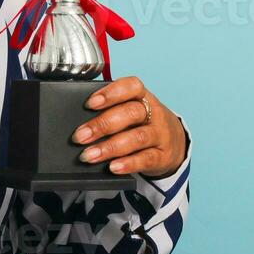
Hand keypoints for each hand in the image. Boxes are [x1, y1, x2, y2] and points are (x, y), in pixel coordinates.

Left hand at [70, 76, 187, 177]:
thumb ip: (110, 111)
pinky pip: (146, 159)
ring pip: (137, 138)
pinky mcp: (162, 156)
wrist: (174, 144)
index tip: (90, 103)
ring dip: (109, 147)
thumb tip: (80, 122)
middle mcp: (153, 113)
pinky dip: (128, 163)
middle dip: (102, 125)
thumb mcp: (131, 111)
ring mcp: (160, 135)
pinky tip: (112, 167)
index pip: (132, 86)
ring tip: (89, 155)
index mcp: (143, 96)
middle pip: (130, 113)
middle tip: (80, 136)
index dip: (111, 93)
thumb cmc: (142, 123)